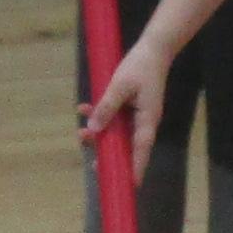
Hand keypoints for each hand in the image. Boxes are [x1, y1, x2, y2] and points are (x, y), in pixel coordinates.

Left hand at [83, 31, 170, 165]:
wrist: (152, 47)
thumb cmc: (140, 66)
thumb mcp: (120, 86)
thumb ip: (106, 107)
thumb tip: (93, 129)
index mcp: (147, 120)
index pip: (141, 150)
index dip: (135, 168)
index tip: (129, 186)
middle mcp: (143, 122)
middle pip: (127, 146)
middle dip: (110, 154)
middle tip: (93, 165)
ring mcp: (137, 115)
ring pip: (118, 133)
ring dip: (100, 135)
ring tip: (80, 135)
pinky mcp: (130, 107)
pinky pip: (114, 118)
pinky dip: (100, 116)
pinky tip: (83, 109)